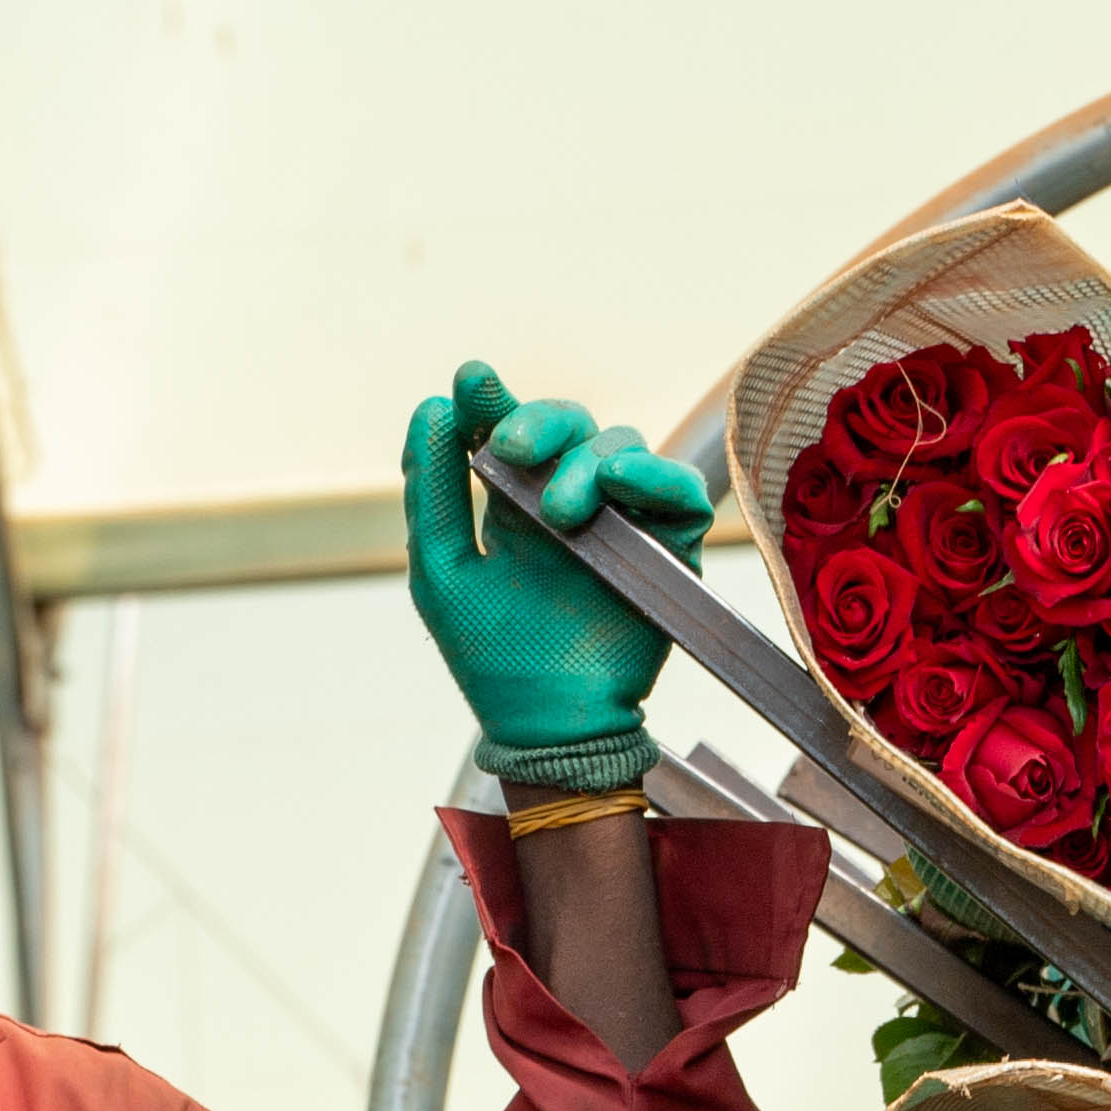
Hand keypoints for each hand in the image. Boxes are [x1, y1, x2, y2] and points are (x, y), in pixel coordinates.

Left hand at [401, 362, 711, 773]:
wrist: (551, 729)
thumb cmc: (494, 661)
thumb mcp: (442, 570)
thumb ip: (432, 493)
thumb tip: (432, 410)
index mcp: (517, 505)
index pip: (510, 430)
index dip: (493, 399)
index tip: (471, 381)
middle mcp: (573, 503)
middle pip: (571, 424)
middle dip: (540, 422)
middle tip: (510, 450)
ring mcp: (623, 522)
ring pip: (621, 446)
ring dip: (586, 464)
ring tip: (560, 514)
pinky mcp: (669, 549)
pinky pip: (679, 490)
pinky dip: (654, 476)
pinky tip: (620, 484)